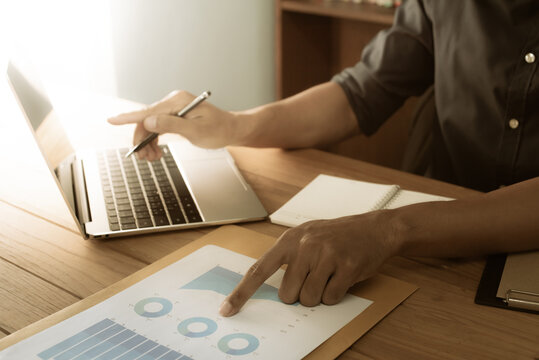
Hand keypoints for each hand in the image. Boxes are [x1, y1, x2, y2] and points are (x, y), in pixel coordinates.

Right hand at [108, 90, 239, 160]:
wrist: (230, 130)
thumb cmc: (218, 130)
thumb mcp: (196, 131)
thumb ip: (172, 126)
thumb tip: (149, 123)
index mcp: (178, 101)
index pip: (149, 111)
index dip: (128, 118)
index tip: (111, 120)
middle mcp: (173, 101)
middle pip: (147, 120)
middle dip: (142, 140)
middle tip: (143, 158)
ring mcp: (173, 108)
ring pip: (150, 125)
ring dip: (148, 143)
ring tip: (153, 158)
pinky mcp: (174, 115)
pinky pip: (158, 127)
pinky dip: (155, 140)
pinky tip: (157, 152)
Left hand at [219, 210, 400, 316]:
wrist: (374, 229)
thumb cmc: (337, 235)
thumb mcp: (306, 236)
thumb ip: (287, 258)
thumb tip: (271, 291)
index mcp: (290, 239)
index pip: (259, 270)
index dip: (242, 293)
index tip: (227, 310)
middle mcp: (305, 246)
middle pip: (287, 294)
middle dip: (299, 294)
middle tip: (313, 278)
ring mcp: (326, 255)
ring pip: (308, 299)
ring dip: (318, 296)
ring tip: (329, 276)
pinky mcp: (346, 267)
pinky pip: (330, 298)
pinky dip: (335, 295)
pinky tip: (342, 278)